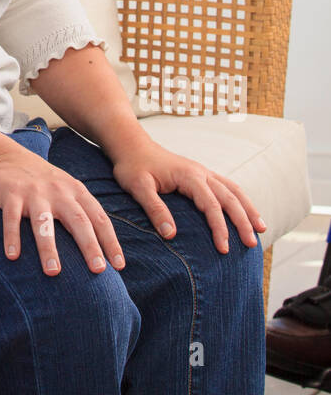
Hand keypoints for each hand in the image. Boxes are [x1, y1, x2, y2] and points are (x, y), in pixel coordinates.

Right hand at [0, 147, 125, 275]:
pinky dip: (12, 236)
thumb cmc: (39, 182)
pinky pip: (11, 218)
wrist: (2, 156)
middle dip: (89, 246)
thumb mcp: (64, 190)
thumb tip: (100, 250)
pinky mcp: (10, 193)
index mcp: (75, 191)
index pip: (98, 218)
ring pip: (44, 222)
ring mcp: (33, 192)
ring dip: (49, 248)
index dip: (110, 241)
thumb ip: (80, 212)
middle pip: (78, 220)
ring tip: (53, 272)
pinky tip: (13, 256)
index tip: (119, 265)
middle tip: (98, 270)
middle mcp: (58, 191)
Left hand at [109, 141, 266, 252]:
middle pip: (230, 197)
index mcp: (189, 176)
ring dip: (248, 209)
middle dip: (243, 221)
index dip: (220, 228)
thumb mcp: (138, 187)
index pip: (211, 204)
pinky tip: (246, 212)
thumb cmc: (132, 166)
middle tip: (252, 244)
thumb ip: (154, 208)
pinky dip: (241, 200)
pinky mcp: (201, 175)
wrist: (131, 145)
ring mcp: (203, 172)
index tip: (224, 249)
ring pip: (234, 190)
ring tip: (261, 229)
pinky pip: (227, 187)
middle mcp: (201, 172)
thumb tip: (171, 235)